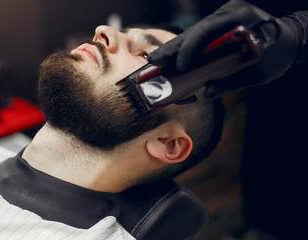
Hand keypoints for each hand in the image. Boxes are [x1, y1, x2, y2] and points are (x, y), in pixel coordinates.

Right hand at [149, 0, 307, 98]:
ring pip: (192, 34)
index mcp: (239, 18)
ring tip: (156, 62)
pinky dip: (184, 49)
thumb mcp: (259, 72)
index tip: (181, 66)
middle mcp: (227, 13)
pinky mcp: (218, 26)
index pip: (207, 30)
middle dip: (172, 48)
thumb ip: (233, 81)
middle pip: (193, 32)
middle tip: (154, 63)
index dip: (190, 48)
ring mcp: (222, 18)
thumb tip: (207, 93)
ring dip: (174, 49)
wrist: (291, 40)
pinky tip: (171, 58)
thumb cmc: (278, 55)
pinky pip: (198, 38)